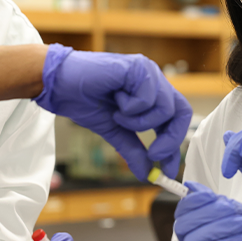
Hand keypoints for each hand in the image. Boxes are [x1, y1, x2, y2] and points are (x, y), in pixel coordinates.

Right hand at [33, 44, 191, 180]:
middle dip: (169, 139)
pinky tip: (115, 99)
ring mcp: (148, 71)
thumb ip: (133, 149)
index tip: (167, 170)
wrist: (60, 85)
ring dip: (139, 122)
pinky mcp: (138, 66)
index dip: (175, 145)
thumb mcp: (115, 131)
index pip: (177, 118)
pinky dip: (130, 108)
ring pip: (165, 108)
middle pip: (181, 112)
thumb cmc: (85, 100)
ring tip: (118, 115)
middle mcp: (154, 80)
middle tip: (153, 154)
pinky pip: (147, 98)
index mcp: (152, 93)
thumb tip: (146, 174)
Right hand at [174, 182, 241, 240]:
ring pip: (193, 240)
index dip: (192, 201)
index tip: (210, 195)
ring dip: (217, 227)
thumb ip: (215, 200)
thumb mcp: (238, 210)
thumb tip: (191, 186)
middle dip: (206, 213)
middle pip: (182, 226)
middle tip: (230, 210)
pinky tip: (241, 240)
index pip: (183, 212)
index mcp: (202, 225)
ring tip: (239, 224)